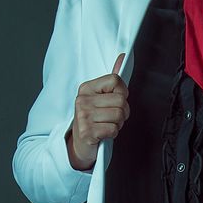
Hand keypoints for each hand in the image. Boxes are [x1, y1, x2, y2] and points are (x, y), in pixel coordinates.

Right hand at [67, 51, 128, 170]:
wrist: (79, 145)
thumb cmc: (93, 121)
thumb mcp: (101, 99)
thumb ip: (112, 80)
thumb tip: (123, 58)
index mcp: (86, 88)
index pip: (115, 80)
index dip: (123, 92)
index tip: (117, 101)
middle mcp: (83, 100)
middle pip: (121, 100)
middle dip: (123, 111)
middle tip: (114, 117)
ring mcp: (83, 116)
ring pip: (119, 115)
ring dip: (118, 124)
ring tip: (108, 125)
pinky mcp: (87, 131)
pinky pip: (113, 129)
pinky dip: (113, 133)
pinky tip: (104, 133)